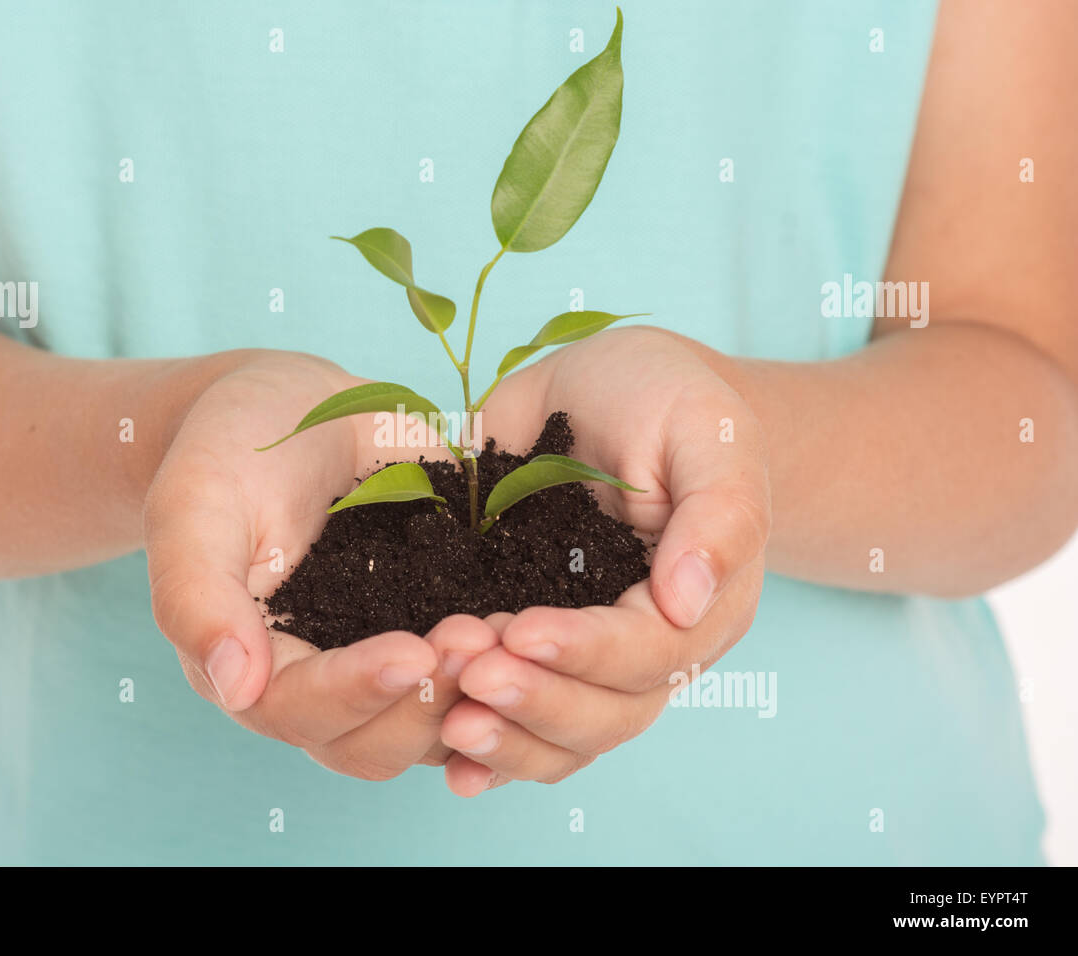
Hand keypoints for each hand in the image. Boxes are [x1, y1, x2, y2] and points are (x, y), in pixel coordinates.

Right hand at [143, 350, 499, 778]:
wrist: (291, 409)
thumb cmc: (228, 450)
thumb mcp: (195, 505)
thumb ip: (197, 595)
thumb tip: (234, 686)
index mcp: (251, 667)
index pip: (298, 711)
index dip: (356, 692)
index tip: (411, 651)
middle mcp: (319, 685)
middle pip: (372, 743)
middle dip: (426, 702)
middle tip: (473, 636)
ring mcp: (382, 664)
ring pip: (433, 728)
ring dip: (475, 695)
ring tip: (509, 632)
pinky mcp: (433, 633)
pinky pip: (476, 682)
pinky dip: (509, 670)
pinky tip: (542, 629)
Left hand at [439, 327, 770, 794]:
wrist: (613, 393)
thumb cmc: (669, 401)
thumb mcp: (707, 429)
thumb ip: (719, 512)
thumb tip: (689, 601)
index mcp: (701, 603)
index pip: (647, 652)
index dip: (584, 652)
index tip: (517, 630)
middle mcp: (650, 649)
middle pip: (606, 714)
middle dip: (534, 700)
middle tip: (465, 670)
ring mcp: (590, 660)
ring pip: (563, 740)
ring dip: (505, 738)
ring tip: (446, 717)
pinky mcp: (537, 654)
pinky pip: (523, 726)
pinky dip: (489, 754)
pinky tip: (448, 763)